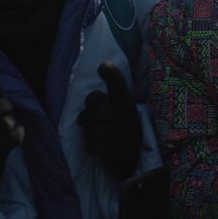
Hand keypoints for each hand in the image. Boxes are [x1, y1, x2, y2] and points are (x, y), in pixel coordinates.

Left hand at [78, 62, 142, 181]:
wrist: (130, 152)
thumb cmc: (116, 122)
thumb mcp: (115, 105)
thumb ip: (103, 96)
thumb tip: (97, 84)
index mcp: (125, 100)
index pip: (118, 84)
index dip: (111, 75)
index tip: (103, 66)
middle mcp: (125, 113)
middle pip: (94, 109)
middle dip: (87, 116)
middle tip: (93, 120)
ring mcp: (122, 132)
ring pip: (90, 130)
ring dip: (89, 133)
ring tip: (100, 134)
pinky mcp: (117, 150)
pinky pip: (91, 146)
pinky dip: (93, 147)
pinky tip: (103, 146)